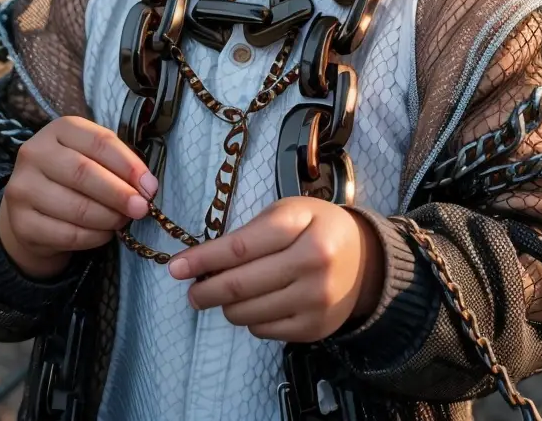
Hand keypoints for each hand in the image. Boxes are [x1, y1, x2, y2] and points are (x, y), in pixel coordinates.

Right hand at [0, 115, 156, 278]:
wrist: (32, 208)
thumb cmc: (73, 176)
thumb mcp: (93, 158)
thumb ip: (117, 165)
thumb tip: (146, 187)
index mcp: (59, 129)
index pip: (99, 141)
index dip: (128, 164)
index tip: (149, 185)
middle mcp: (35, 153)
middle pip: (83, 172)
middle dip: (119, 193)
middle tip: (141, 208)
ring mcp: (22, 188)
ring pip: (75, 207)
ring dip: (108, 217)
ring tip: (123, 221)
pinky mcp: (21, 223)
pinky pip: (65, 234)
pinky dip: (93, 237)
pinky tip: (105, 234)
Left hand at [167, 197, 383, 341]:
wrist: (365, 260)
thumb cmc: (317, 227)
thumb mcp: (289, 212)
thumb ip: (250, 233)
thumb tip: (204, 261)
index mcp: (302, 228)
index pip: (240, 248)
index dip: (203, 259)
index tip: (175, 267)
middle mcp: (311, 266)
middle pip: (240, 285)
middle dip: (205, 290)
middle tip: (191, 291)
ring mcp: (314, 301)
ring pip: (247, 313)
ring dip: (226, 305)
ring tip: (227, 293)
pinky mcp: (314, 329)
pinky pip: (263, 330)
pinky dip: (251, 318)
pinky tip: (257, 303)